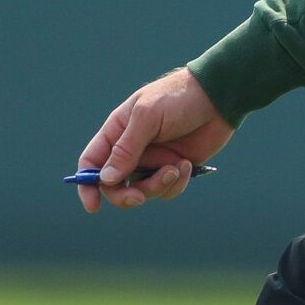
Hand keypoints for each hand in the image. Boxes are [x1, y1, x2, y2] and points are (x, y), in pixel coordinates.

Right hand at [76, 68, 234, 213]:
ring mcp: (153, 160)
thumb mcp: (147, 117)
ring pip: (143, 191)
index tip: (93, 206)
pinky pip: (167, 190)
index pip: (92, 161)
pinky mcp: (174, 168)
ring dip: (158, 185)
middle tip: (139, 198)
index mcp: (117, 132)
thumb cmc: (177, 98)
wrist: (218, 98)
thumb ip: (126, 149)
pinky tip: (188, 165)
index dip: (87, 184)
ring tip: (176, 167)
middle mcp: (132, 149)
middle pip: (115, 186)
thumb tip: (105, 179)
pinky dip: (176, 183)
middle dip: (127, 195)